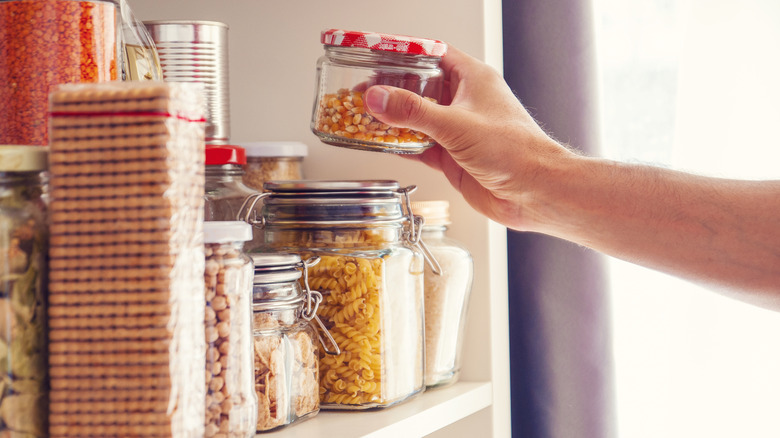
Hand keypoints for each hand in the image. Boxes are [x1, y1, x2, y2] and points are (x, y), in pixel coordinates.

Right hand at [363, 46, 575, 230]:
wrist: (534, 192)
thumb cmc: (515, 150)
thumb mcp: (456, 125)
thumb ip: (413, 111)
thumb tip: (378, 98)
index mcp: (472, 78)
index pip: (433, 53)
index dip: (405, 53)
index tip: (378, 55)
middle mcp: (464, 101)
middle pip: (420, 86)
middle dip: (392, 88)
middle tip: (363, 89)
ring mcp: (458, 129)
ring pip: (417, 117)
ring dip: (393, 118)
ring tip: (365, 114)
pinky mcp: (453, 156)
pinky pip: (420, 145)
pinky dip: (401, 144)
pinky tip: (382, 142)